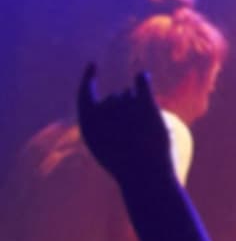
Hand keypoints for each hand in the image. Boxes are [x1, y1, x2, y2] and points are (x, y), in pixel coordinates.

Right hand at [73, 68, 176, 190]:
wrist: (146, 175)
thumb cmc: (126, 168)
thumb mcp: (109, 150)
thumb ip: (103, 128)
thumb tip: (107, 108)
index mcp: (89, 125)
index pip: (85, 95)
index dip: (88, 78)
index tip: (93, 65)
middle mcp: (102, 111)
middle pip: (115, 98)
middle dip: (125, 108)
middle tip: (135, 131)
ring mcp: (123, 106)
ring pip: (130, 95)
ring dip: (138, 107)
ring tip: (143, 131)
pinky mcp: (144, 104)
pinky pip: (142, 83)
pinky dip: (143, 79)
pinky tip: (143, 76)